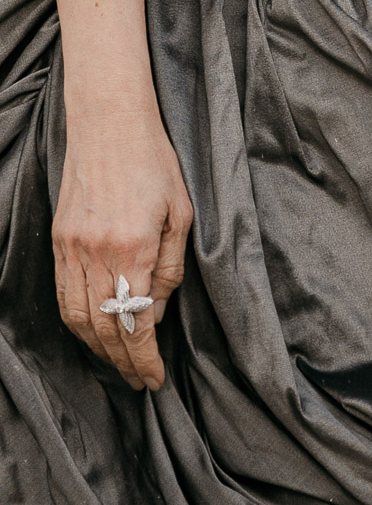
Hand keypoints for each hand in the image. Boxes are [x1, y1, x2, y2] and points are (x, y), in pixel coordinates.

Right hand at [52, 106, 192, 389]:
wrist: (109, 124)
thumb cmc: (155, 163)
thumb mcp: (181, 214)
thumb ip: (171, 269)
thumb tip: (155, 314)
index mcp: (132, 249)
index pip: (134, 324)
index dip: (144, 359)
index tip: (154, 379)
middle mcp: (95, 254)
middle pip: (103, 329)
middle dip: (123, 362)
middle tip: (139, 381)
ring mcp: (71, 248)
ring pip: (77, 318)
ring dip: (98, 349)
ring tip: (119, 363)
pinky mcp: (58, 240)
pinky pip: (63, 294)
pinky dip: (77, 322)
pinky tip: (93, 332)